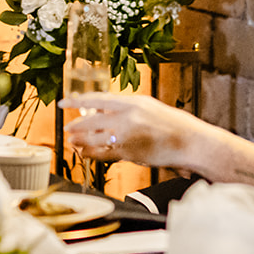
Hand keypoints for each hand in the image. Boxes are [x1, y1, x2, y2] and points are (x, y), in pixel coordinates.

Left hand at [64, 94, 214, 170]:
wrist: (189, 141)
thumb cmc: (172, 125)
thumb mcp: (148, 107)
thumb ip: (127, 108)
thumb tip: (105, 109)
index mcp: (132, 102)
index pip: (98, 99)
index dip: (78, 101)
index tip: (64, 102)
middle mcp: (127, 116)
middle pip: (91, 120)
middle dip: (76, 125)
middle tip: (68, 128)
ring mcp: (127, 134)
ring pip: (94, 138)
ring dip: (80, 141)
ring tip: (73, 142)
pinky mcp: (129, 152)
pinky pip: (103, 153)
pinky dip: (92, 154)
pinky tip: (86, 153)